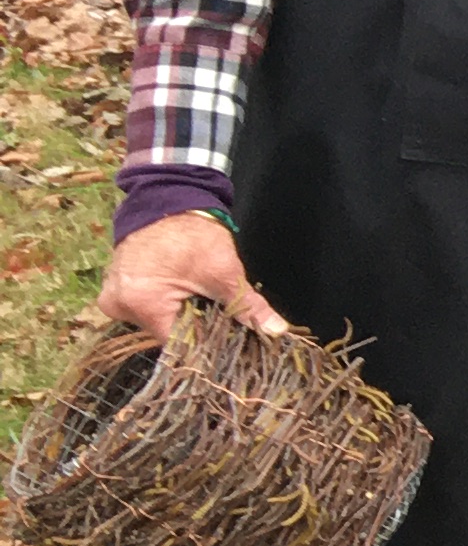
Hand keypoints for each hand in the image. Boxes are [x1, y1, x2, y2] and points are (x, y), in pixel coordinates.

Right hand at [99, 211, 285, 342]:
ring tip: (195, 294)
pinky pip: (145, 308)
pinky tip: (180, 289)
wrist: (169, 202)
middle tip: (212, 307)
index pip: (179, 343)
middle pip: (166, 333)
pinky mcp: (115, 290)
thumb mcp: (224, 273)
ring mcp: (113, 298)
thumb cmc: (194, 235)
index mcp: (141, 305)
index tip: (226, 336)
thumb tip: (275, 330)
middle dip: (194, 326)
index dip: (206, 341)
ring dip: (179, 314)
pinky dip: (165, 303)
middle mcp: (119, 307)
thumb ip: (248, 307)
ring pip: (157, 321)